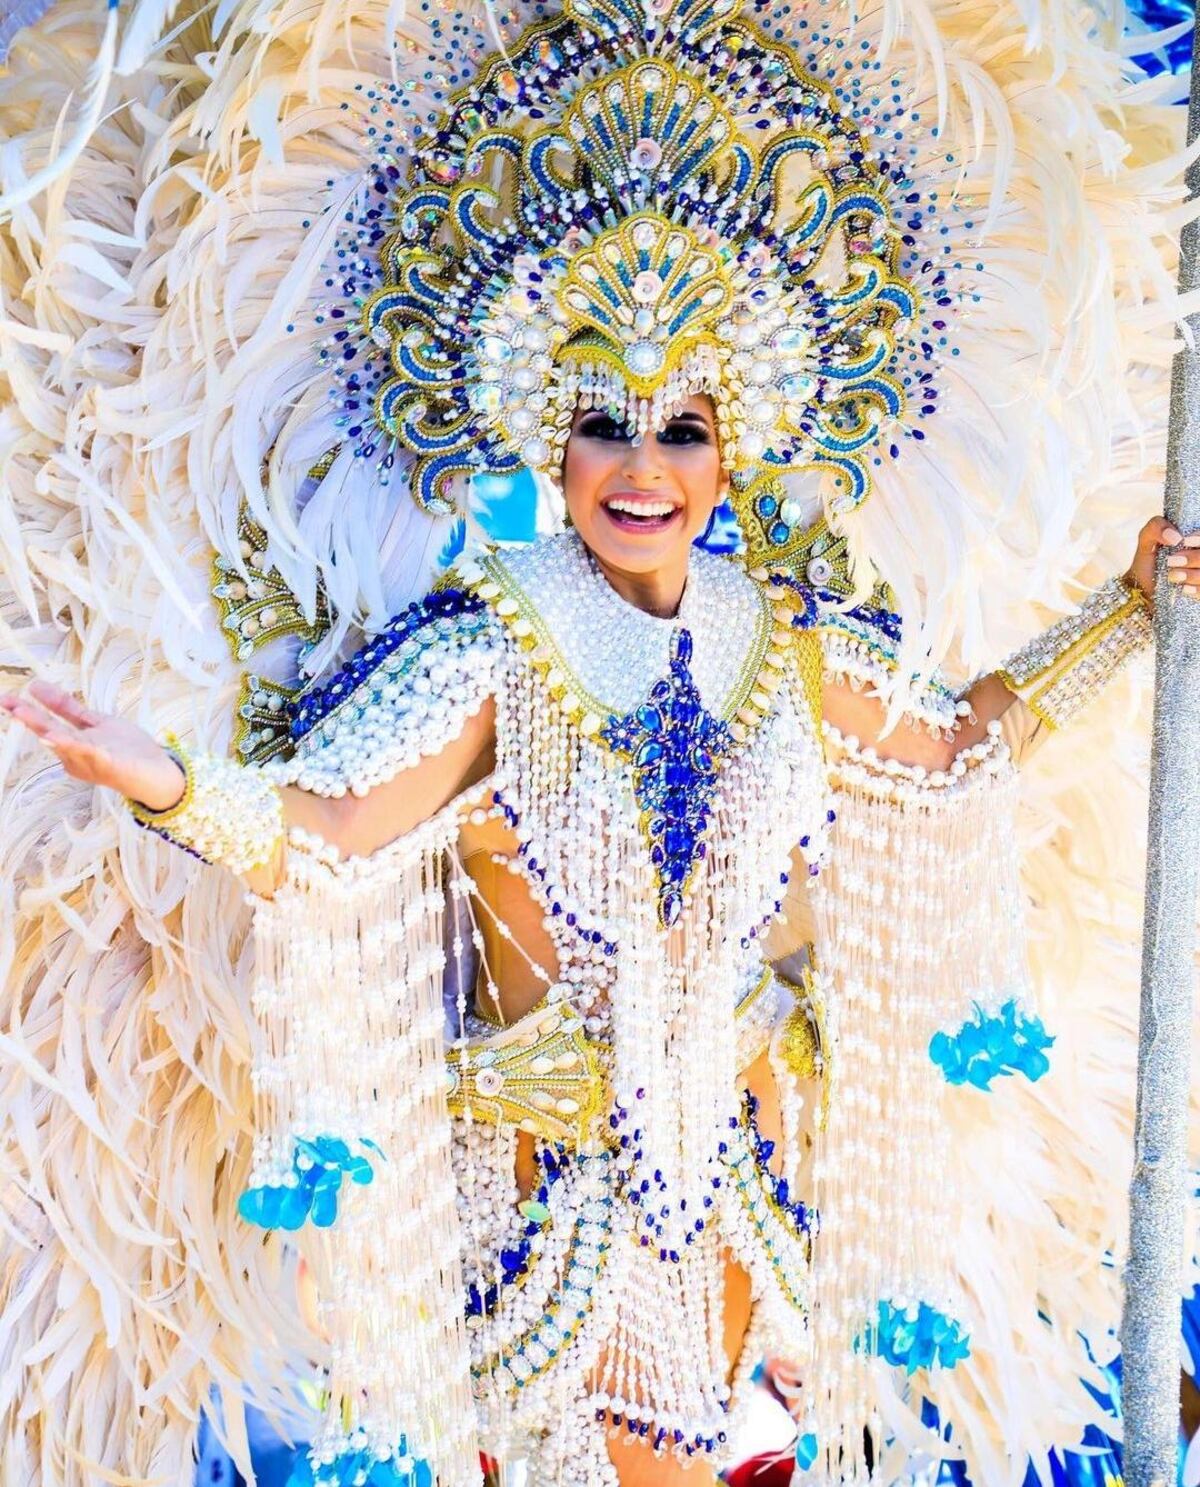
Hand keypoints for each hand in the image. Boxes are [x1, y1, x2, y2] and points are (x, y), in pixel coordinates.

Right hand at [0, 678, 186, 811]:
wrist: (159, 774)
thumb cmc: (126, 749)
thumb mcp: (94, 721)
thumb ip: (67, 707)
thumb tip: (36, 685)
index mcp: (70, 746)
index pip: (45, 723)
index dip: (25, 710)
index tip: (5, 699)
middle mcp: (75, 756)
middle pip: (50, 733)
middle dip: (29, 719)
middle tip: (8, 703)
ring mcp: (92, 762)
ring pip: (67, 744)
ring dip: (48, 731)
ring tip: (28, 717)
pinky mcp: (112, 765)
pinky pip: (94, 755)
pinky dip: (78, 748)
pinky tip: (64, 738)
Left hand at [1126, 516, 1199, 605]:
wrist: (1143, 588)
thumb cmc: (1149, 561)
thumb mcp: (1146, 540)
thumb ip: (1156, 527)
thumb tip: (1175, 537)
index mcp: (1195, 540)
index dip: (1199, 538)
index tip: (1185, 541)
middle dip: (1194, 557)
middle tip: (1172, 561)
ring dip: (1192, 575)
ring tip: (1172, 576)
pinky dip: (1196, 590)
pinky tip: (1183, 589)